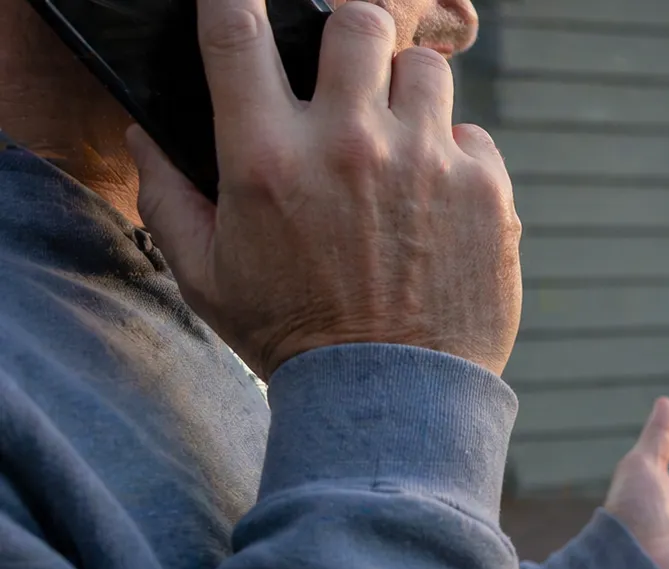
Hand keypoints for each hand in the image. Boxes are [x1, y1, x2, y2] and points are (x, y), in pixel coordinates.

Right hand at [126, 0, 521, 378]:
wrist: (391, 395)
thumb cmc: (293, 336)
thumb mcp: (207, 275)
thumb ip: (169, 197)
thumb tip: (147, 135)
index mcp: (267, 156)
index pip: (237, 32)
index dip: (237, 5)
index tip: (245, 10)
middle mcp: (348, 143)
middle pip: (356, 21)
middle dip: (350, 37)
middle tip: (350, 77)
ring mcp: (425, 160)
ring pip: (425, 66)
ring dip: (408, 93)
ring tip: (399, 141)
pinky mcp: (486, 188)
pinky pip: (472, 133)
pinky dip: (456, 156)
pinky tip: (437, 199)